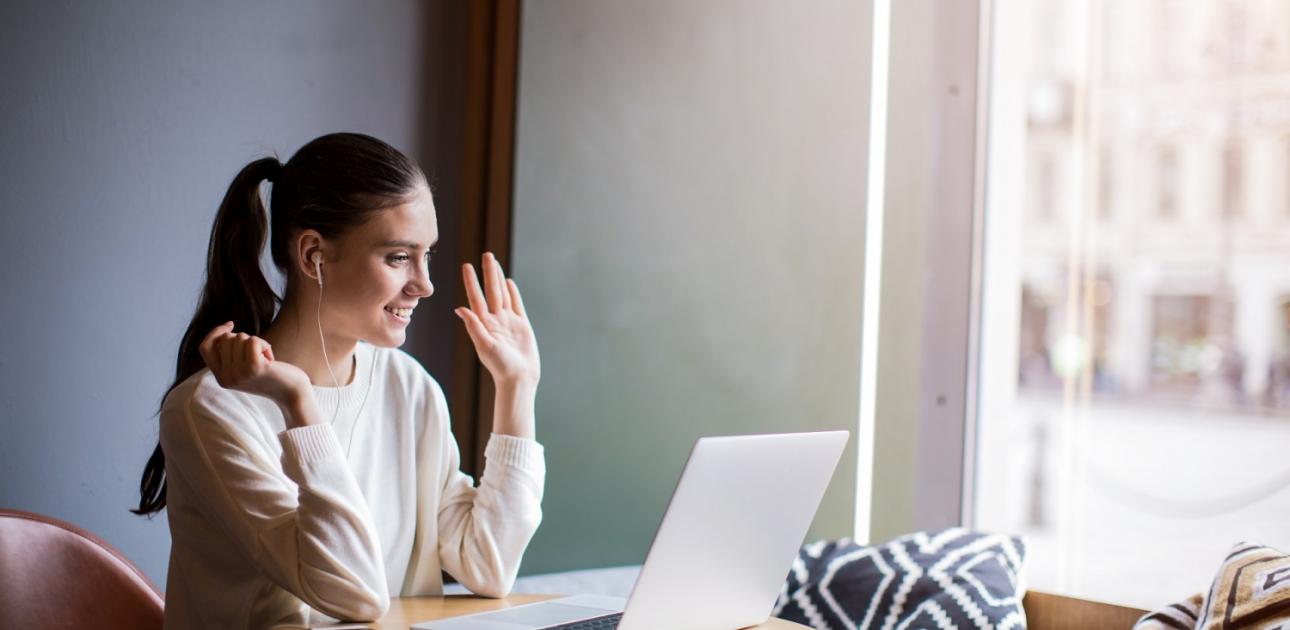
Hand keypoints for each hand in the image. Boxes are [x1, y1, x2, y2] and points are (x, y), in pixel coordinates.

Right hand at [198, 322, 311, 410]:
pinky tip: (271, 359)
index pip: (205, 347)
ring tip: (265, 359)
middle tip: (258, 355)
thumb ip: (230, 354)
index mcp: (221, 378)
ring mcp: (239, 373)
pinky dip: (264, 345)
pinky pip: (253, 341)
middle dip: (244, 339)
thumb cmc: (270, 375)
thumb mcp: (243, 367)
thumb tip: (225, 330)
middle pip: (225, 339)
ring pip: (239, 338)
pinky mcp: (254, 368)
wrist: (291, 392)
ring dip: (256, 343)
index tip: (230, 324)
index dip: (215, 332)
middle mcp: (226, 378)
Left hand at [455, 252, 540, 386]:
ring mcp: (509, 321)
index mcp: (484, 324)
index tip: (467, 266)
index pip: (476, 298)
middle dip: (488, 273)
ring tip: (494, 263)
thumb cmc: (501, 366)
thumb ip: (474, 326)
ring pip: (503, 294)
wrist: (519, 378)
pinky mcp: (522, 325)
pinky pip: (517, 304)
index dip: (472, 282)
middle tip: (486, 254)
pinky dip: (513, 293)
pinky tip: (508, 282)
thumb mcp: (485, 346)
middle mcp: (495, 320)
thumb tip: (459, 308)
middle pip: (491, 291)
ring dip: (498, 278)